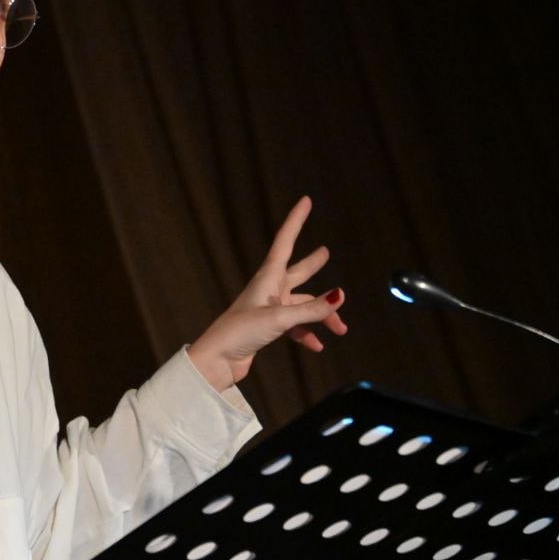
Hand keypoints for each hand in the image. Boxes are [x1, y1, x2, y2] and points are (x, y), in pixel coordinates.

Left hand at [187, 196, 347, 391]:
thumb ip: (311, 309)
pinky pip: (295, 327)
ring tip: (341, 327)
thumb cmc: (241, 331)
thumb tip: (340, 295)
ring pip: (302, 305)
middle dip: (312, 264)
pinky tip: (318, 346)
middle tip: (324, 252)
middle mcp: (269, 289)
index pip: (285, 240)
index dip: (296, 220)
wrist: (218, 359)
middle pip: (296, 272)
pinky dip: (307, 335)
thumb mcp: (280, 318)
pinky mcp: (268, 327)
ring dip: (321, 315)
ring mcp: (269, 308)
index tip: (306, 201)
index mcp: (267, 277)